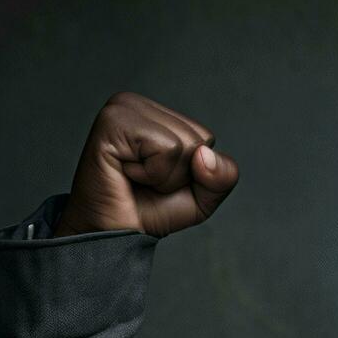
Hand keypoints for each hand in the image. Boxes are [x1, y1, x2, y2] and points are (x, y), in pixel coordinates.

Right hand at [52, 91, 238, 237]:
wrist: (114, 234)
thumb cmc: (150, 211)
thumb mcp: (203, 197)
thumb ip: (223, 175)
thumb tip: (206, 155)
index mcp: (156, 115)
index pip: (206, 139)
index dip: (192, 173)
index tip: (159, 180)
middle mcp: (138, 104)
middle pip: (199, 140)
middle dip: (179, 174)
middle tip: (145, 182)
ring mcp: (123, 107)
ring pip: (184, 144)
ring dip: (164, 176)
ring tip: (135, 177)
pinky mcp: (114, 121)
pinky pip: (165, 148)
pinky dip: (152, 173)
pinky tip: (126, 172)